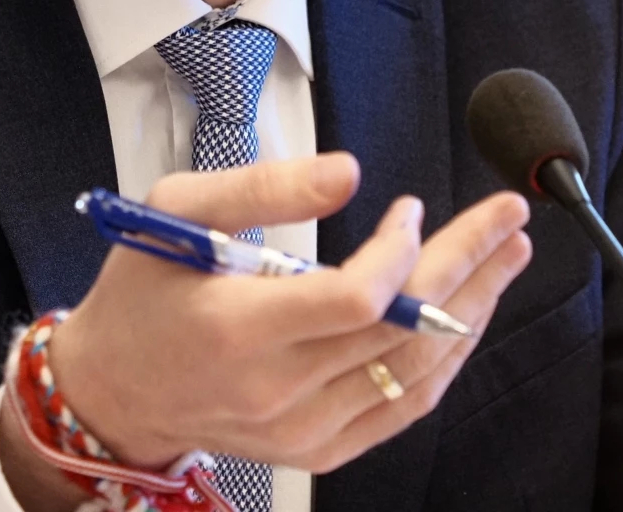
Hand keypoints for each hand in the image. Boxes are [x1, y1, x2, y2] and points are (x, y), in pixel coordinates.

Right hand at [17, 153, 530, 484]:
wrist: (114, 390)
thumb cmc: (143, 291)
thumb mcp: (177, 211)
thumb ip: (264, 187)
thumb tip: (349, 172)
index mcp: (239, 329)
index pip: (355, 300)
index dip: (400, 252)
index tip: (409, 208)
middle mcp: (276, 390)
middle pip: (400, 331)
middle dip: (466, 266)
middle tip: (508, 218)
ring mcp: (301, 429)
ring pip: (414, 374)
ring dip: (471, 310)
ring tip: (505, 257)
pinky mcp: (316, 449)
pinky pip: (400, 409)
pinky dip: (443, 361)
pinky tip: (467, 315)